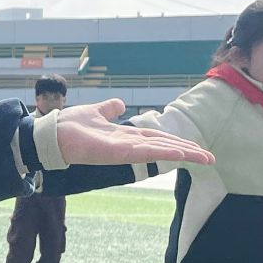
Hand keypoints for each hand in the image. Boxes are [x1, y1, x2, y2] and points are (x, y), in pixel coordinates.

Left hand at [52, 99, 214, 167]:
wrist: (52, 134)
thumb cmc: (71, 125)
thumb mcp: (96, 112)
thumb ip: (109, 109)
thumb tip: (120, 104)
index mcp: (125, 136)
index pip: (157, 139)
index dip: (177, 142)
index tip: (196, 147)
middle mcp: (128, 145)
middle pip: (164, 147)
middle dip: (188, 152)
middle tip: (210, 158)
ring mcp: (124, 150)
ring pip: (160, 151)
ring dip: (183, 154)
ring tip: (205, 158)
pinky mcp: (118, 153)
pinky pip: (145, 152)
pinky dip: (164, 153)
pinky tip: (181, 154)